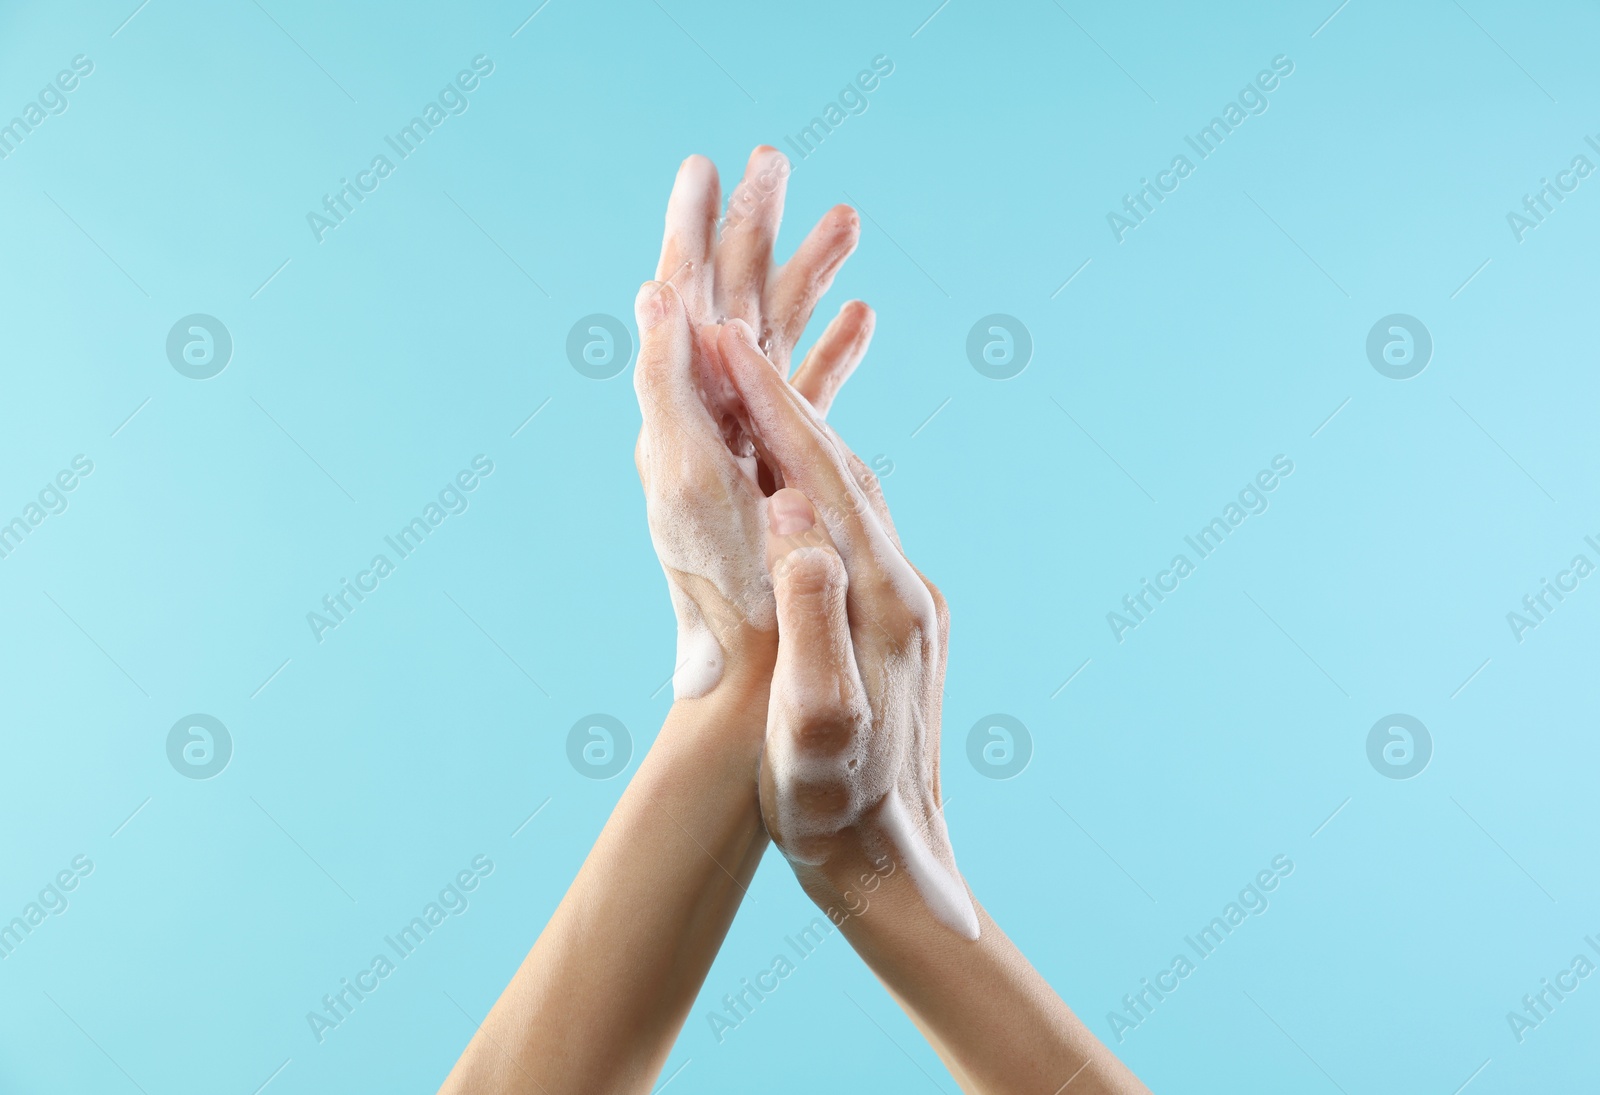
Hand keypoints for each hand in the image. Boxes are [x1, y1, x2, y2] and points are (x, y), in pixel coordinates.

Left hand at [634, 148, 872, 700]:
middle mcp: (706, 421)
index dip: (692, 230)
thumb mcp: (684, 484)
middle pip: (729, 301)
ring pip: (774, 338)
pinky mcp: (786, 472)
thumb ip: (664, 387)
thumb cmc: (727, 592)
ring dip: (805, 277)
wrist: (758, 673)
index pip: (681, 300)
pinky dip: (832, 350)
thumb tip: (654, 293)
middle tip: (773, 160)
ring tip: (847, 216)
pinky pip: (807, 393)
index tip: (706, 165)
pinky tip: (863, 317)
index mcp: (678, 413)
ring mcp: (748, 444)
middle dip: (750, 230)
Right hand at [712, 320, 978, 938]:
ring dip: (800, 436)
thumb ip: (810, 618)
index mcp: (884, 600)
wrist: (895, 865)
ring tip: (747, 387)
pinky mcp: (901, 623)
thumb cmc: (836, 810)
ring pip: (852, 494)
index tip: (724, 341)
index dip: (772, 406)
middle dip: (781, 399)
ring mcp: (909, 603)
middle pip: (842, 469)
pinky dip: (816, 484)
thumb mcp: (815, 725)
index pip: (823, 477)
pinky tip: (789, 479)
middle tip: (723, 337)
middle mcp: (908, 586)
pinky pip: (854, 529)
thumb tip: (794, 519)